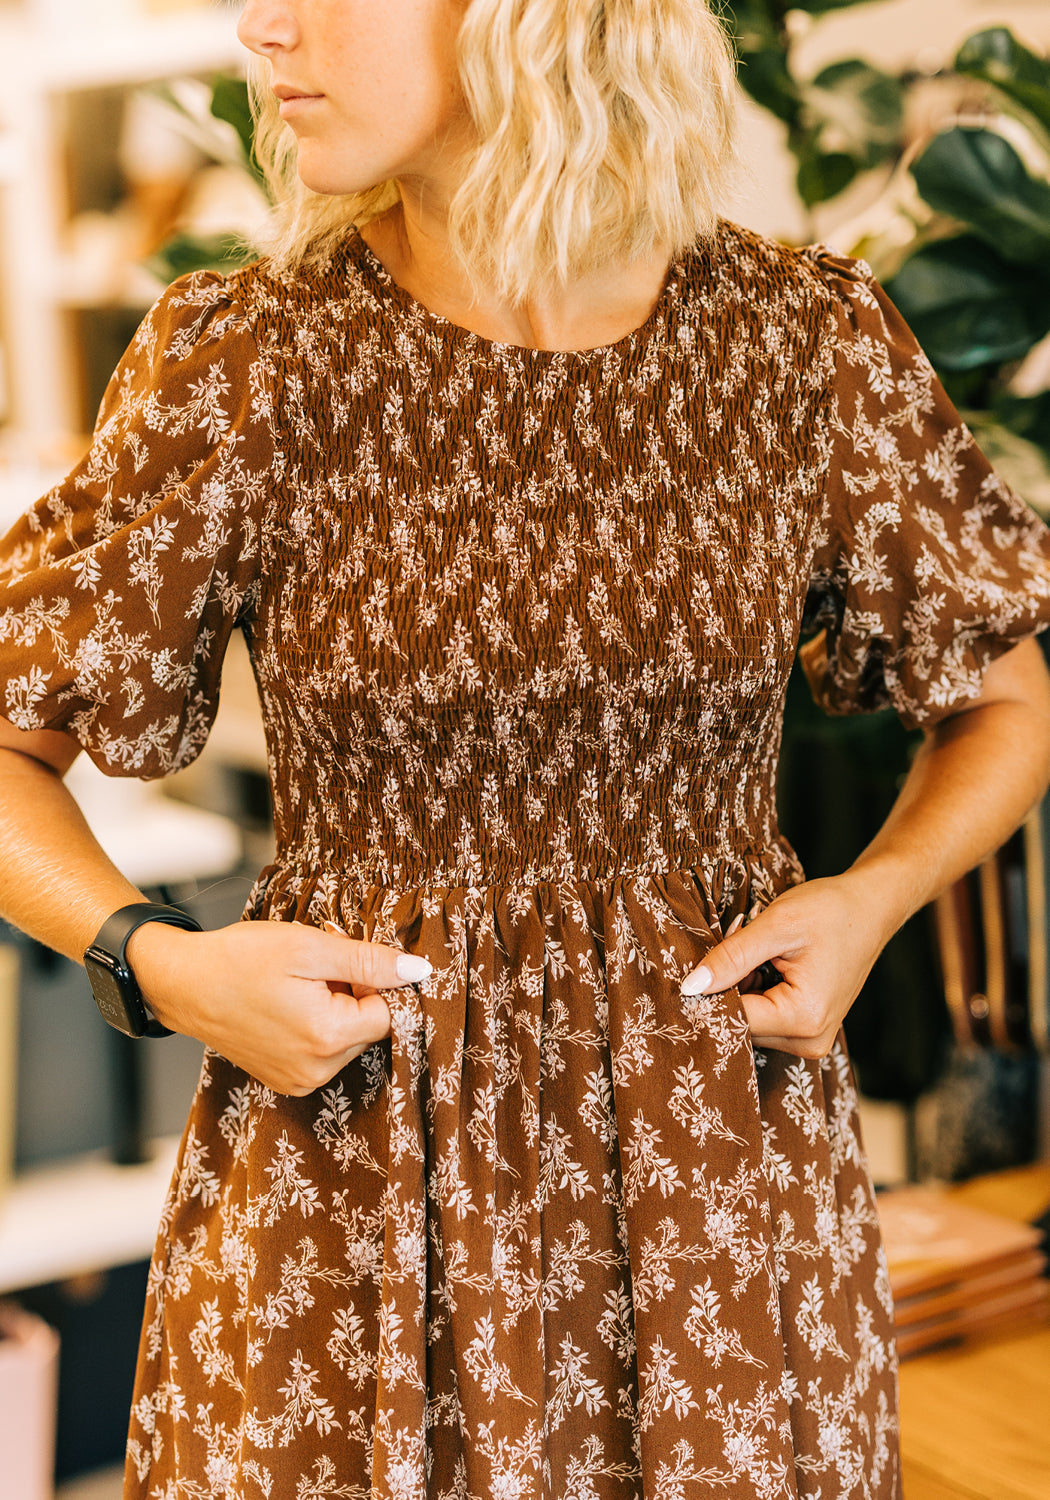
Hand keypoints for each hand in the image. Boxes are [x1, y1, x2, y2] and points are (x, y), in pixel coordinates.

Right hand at [126, 918, 430, 1094]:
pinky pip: (324, 1051)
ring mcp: (300, 1080)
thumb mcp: (310, 948)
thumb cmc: (240, 958)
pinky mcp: (286, 1080)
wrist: (182, 984)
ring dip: (335, 1008)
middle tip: (314, 968)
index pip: (389, 1012)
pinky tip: (286, 1004)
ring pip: (347, 1038)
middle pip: (368, 1027)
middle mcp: (317, 1070)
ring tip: (296, 985)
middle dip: (352, 993)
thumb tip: (420, 972)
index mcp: (327, 1037)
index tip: (340, 960)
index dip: (371, 980)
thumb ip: (370, 962)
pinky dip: (316, 1024)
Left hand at [680, 873, 891, 1056]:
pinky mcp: (809, 1029)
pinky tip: (767, 962)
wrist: (872, 908)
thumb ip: (731, 958)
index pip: (733, 1019)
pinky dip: (757, 989)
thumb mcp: (777, 925)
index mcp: (804, 1019)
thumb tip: (689, 987)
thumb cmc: (831, 911)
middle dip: (729, 984)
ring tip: (760, 949)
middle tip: (740, 940)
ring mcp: (811, 1039)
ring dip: (742, 986)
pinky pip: (765, 1016)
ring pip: (750, 1020)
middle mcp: (809, 1041)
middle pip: (741, 1022)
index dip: (710, 989)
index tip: (704, 957)